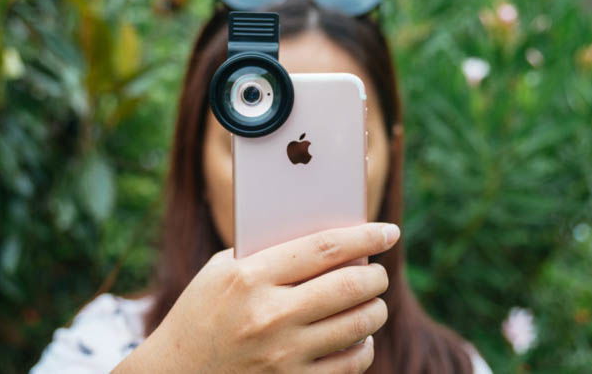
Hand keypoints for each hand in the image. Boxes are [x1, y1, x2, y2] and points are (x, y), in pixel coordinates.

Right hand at [112, 222, 400, 372]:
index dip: (364, 235)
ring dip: (375, 308)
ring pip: (358, 324)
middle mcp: (269, 316)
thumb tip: (333, 240)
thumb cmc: (202, 312)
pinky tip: (358, 335)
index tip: (389, 230)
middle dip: (376, 275)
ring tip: (370, 300)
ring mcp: (282, 356)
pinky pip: (351, 363)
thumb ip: (271, 252)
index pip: (324, 248)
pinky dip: (364, 345)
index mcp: (249, 277)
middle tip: (378, 271)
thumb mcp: (223, 271)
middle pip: (349, 286)